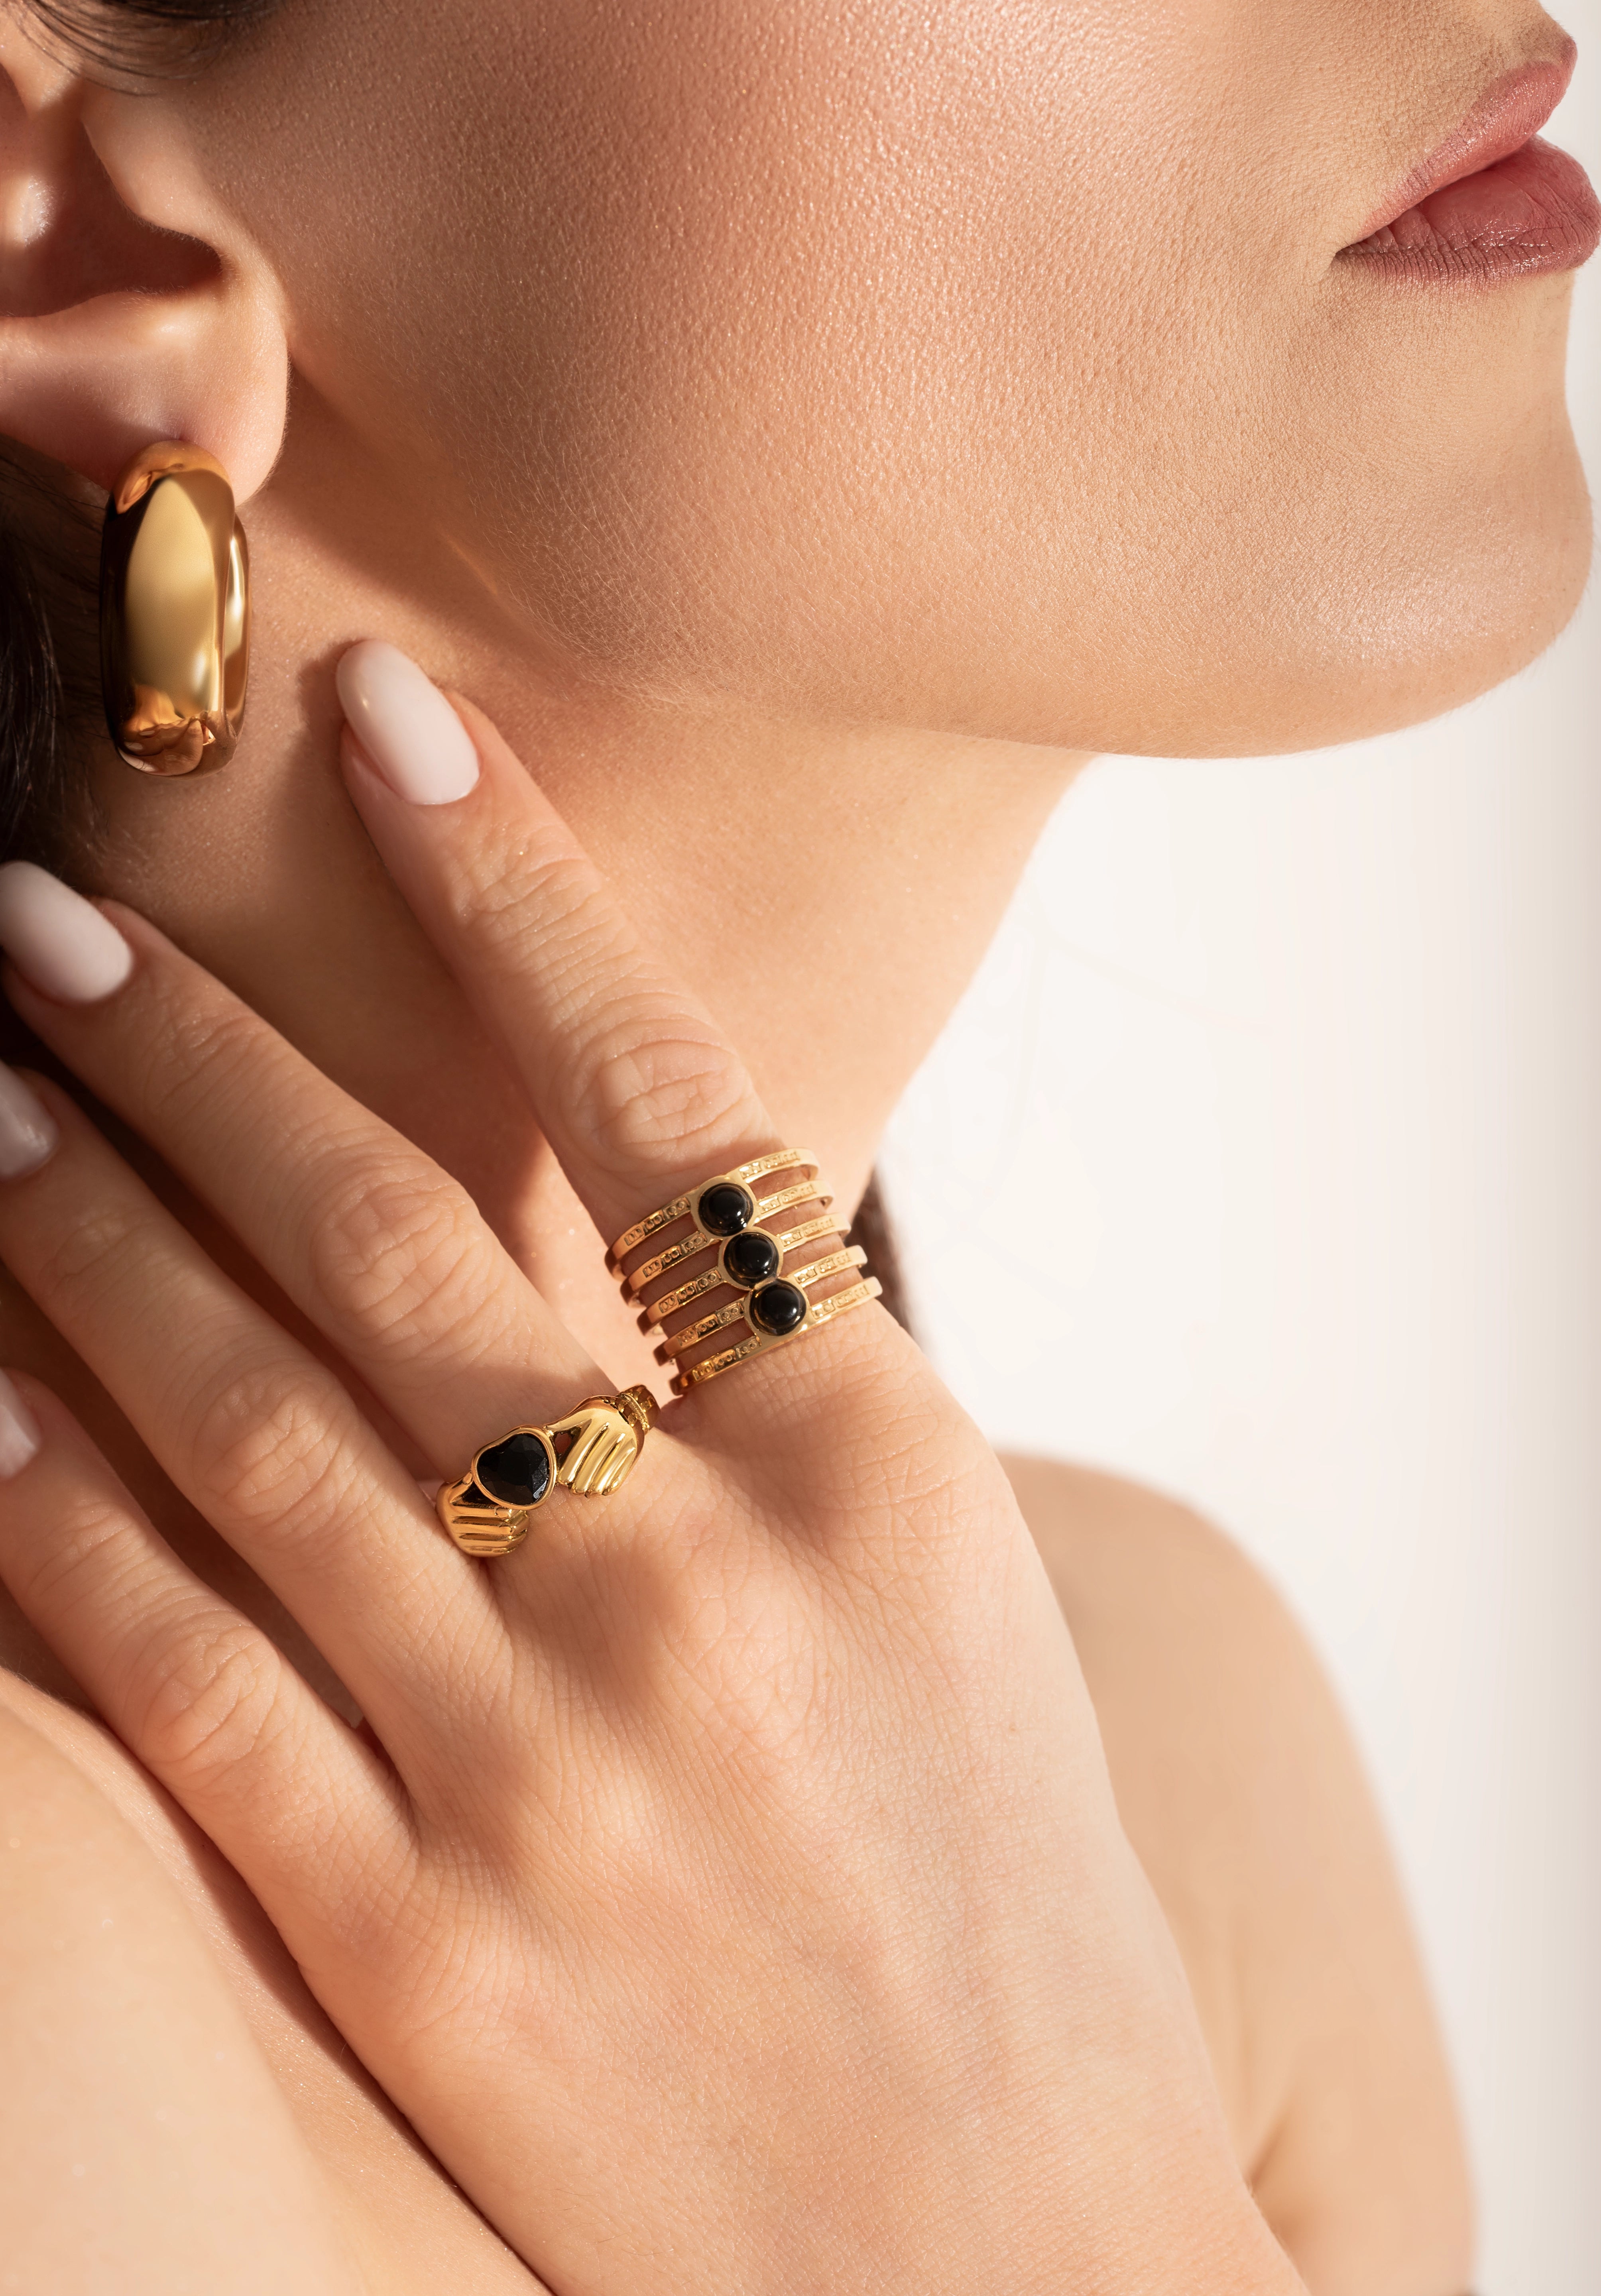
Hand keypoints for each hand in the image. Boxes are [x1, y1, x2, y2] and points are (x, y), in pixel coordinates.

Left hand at [0, 648, 1297, 2294]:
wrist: (1008, 2263)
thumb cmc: (1004, 1895)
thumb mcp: (949, 1585)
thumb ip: (783, 1399)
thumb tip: (605, 1190)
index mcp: (876, 1472)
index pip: (667, 1100)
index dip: (518, 894)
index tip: (390, 722)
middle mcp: (703, 1583)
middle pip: (400, 1243)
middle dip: (204, 1050)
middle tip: (53, 904)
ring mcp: (544, 1763)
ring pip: (253, 1419)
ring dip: (89, 1225)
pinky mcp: (414, 1938)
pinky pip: (184, 1667)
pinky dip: (55, 1502)